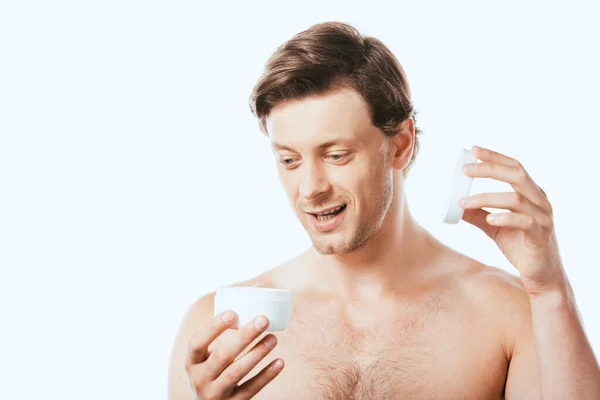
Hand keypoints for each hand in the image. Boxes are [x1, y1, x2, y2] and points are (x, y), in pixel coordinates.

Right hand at [185, 310, 283, 399]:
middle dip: (244, 336)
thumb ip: (222, 330)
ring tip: (273, 338)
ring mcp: (215, 394)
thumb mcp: (208, 356)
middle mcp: (199, 379)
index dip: (213, 327)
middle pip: (222, 356)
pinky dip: (266, 375)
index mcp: (192, 362)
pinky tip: (279, 362)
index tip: (233, 312)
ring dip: (257, 353)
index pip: (197, 342)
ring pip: (237, 372)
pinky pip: (251, 389)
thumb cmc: (214, 370)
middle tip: (263, 319)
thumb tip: (254, 289)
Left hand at [459, 145, 567, 295]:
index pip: (514, 167)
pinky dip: (505, 218)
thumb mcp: (493, 227)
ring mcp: (543, 218)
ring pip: (516, 198)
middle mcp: (540, 201)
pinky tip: (489, 219)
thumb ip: (477, 214)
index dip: (495, 157)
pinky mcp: (541, 236)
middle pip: (516, 175)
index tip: (473, 150)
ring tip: (463, 202)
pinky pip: (525, 222)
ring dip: (486, 197)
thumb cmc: (520, 247)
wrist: (540, 277)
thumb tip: (455, 204)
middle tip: (465, 170)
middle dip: (490, 169)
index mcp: (531, 194)